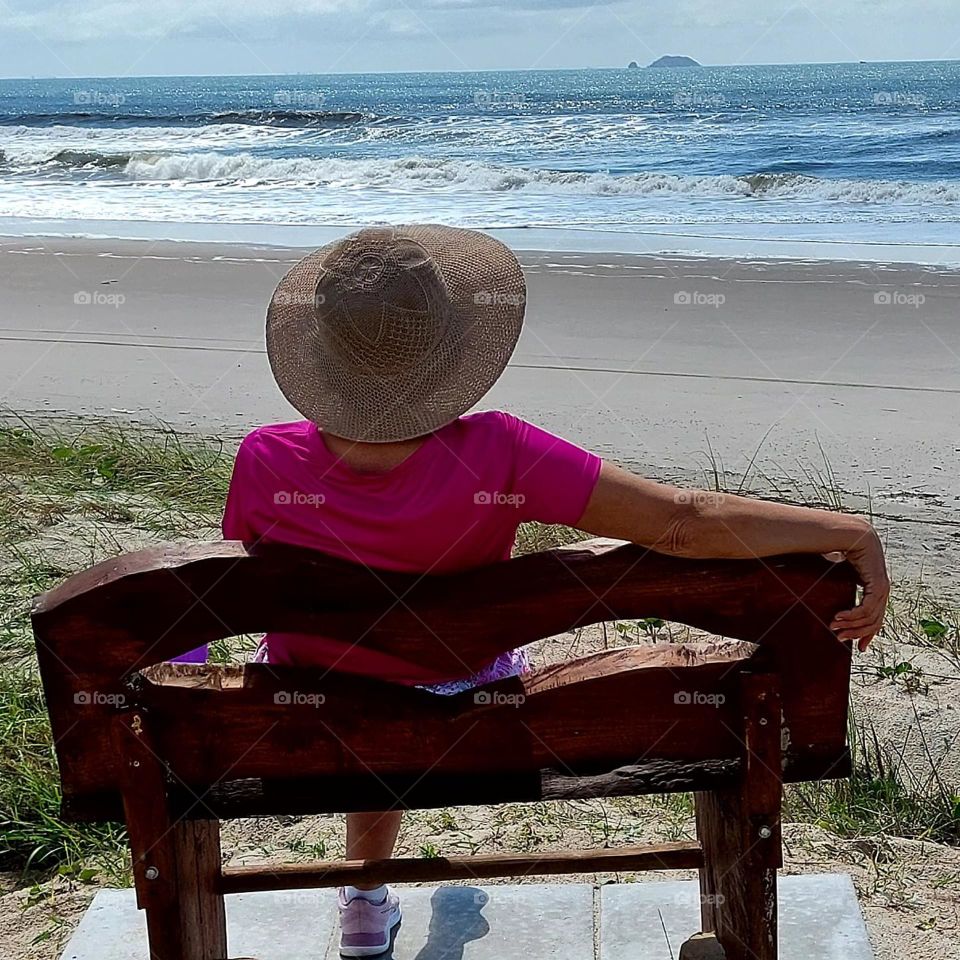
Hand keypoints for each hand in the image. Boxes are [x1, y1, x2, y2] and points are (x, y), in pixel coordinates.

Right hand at [828, 521, 888, 650]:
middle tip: (838, 638)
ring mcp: (882, 585)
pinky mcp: (878, 583)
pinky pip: (868, 607)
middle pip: (874, 620)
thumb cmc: (836, 547)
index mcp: (874, 584)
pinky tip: (839, 617)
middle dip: (856, 632)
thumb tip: (821, 592)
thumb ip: (837, 583)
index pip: (875, 615)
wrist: (844, 531)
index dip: (867, 632)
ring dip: (851, 625)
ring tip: (834, 627)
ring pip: (871, 616)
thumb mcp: (836, 571)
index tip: (859, 646)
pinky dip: (853, 616)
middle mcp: (882, 587)